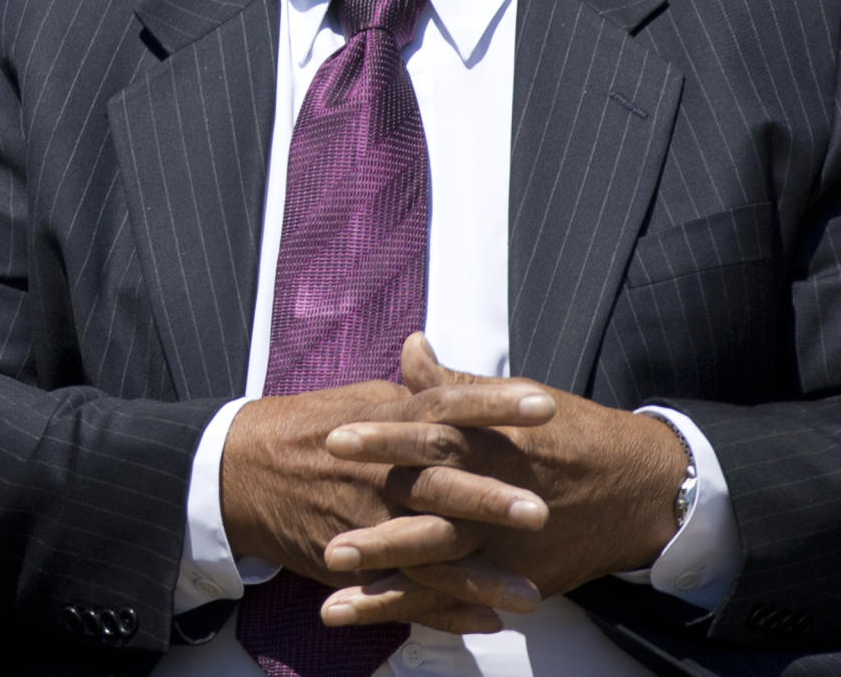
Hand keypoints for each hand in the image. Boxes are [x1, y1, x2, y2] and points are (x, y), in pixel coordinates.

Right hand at [221, 368, 554, 588]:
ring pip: (427, 548)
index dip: (494, 403)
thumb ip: (412, 390)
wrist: (241, 470)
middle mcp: (379, 468)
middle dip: (489, 497)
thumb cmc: (309, 427)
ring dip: (478, 574)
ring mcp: (365, 517)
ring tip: (529, 594)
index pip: (447, 404)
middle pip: (439, 481)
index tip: (543, 405)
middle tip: (540, 510)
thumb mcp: (363, 398)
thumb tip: (445, 367)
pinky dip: (443, 608)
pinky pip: (402, 589)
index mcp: (387, 419)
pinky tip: (486, 620)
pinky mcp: (353, 558)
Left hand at [320, 336, 686, 626]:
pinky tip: (364, 613)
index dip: (383, 436)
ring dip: (384, 571)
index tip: (336, 436)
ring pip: (438, 557)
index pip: (431, 434)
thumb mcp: (514, 397)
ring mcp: (504, 540)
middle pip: (429, 504)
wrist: (637, 487)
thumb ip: (455, 383)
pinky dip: (410, 607)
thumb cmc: (569, 433)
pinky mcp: (512, 575)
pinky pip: (455, 597)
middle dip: (376, 516)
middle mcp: (494, 491)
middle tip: (324, 528)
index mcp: (491, 439)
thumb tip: (410, 347)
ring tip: (331, 582)